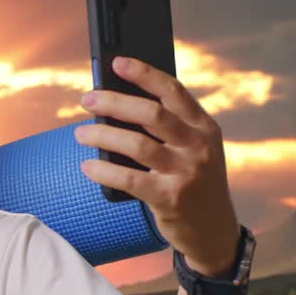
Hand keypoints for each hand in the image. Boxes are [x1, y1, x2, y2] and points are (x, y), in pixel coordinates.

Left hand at [75, 56, 240, 276]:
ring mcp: (185, 173)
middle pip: (151, 113)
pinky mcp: (169, 198)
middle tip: (86, 100)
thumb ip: (170, 128)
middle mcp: (198, 146)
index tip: (117, 63)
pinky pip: (128, 179)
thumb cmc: (195, 182)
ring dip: (102, 135)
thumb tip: (119, 104)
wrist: (214, 231)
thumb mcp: (195, 150)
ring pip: (136, 144)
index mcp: (204, 127)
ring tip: (81, 134)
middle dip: (113, 102)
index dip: (144, 74)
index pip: (173, 91)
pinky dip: (103, 170)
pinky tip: (88, 166)